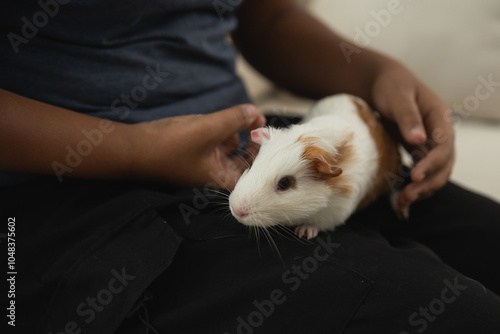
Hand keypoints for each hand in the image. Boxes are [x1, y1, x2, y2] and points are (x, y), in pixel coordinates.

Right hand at [130, 104, 265, 189]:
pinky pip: (217, 139)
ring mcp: (205, 160)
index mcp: (221, 178)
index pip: (254, 174)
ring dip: (239, 131)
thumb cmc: (171, 145)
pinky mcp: (195, 149)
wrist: (133, 148)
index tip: (269, 136)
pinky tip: (226, 117)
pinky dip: (223, 128)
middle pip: (245, 160)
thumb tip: (256, 112)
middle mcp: (215, 172)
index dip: (264, 157)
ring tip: (248, 116)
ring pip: (231, 146)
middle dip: (254, 140)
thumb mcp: (208, 129)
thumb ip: (235, 120)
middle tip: (261, 122)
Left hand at [370, 60, 454, 209]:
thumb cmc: (390, 86)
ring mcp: (431, 144)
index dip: (432, 163)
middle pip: (444, 164)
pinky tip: (400, 199)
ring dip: (422, 189)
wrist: (383, 84)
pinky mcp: (419, 152)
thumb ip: (407, 117)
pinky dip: (414, 186)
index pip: (443, 146)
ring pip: (435, 173)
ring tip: (402, 203)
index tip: (414, 175)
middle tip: (406, 197)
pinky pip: (422, 172)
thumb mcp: (397, 97)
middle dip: (428, 183)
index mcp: (440, 118)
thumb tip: (419, 140)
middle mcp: (440, 133)